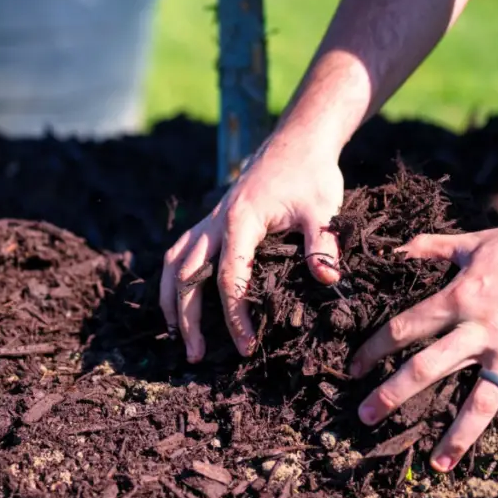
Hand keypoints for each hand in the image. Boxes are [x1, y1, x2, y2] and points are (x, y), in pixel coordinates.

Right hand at [160, 126, 344, 361]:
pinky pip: (180, 251)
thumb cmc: (311, 175)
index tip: (246, 346)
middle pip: (187, 275)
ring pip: (174, 263)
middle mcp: (216, 222)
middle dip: (187, 318)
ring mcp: (210, 220)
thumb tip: (327, 280)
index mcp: (240, 221)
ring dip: (170, 301)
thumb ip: (323, 244)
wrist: (297, 141)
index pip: (228, 278)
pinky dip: (173, 279)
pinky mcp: (211, 221)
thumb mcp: (323, 209)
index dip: (234, 316)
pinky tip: (178, 301)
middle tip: (196, 356)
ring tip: (176, 336)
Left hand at [348, 216, 497, 474]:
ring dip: (457, 435)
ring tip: (438, 464)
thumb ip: (431, 247)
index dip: (374, 350)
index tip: (353, 369)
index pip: (403, 329)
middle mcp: (481, 329)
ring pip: (480, 400)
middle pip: (427, 368)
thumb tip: (395, 249)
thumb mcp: (473, 242)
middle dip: (393, 394)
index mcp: (458, 298)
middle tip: (366, 417)